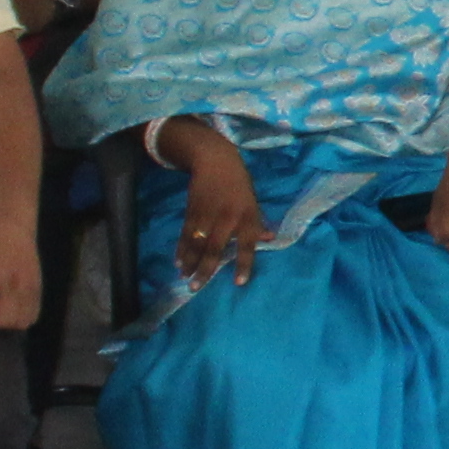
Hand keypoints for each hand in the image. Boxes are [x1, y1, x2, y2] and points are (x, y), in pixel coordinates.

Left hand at [0, 210, 45, 329]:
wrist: (9, 224)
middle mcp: (8, 283)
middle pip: (4, 322)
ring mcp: (26, 285)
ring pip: (22, 322)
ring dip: (9, 323)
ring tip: (1, 311)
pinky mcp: (38, 285)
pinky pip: (34, 314)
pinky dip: (22, 318)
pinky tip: (13, 308)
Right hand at [170, 129, 267, 285]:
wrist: (216, 161)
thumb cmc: (239, 185)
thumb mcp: (253, 202)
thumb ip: (258, 223)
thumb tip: (270, 239)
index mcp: (247, 217)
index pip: (248, 245)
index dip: (244, 264)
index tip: (239, 282)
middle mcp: (228, 219)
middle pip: (215, 249)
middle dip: (205, 269)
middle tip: (197, 287)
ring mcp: (208, 215)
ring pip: (197, 244)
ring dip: (190, 262)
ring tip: (185, 278)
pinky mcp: (192, 211)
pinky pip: (185, 234)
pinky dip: (181, 249)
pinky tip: (178, 262)